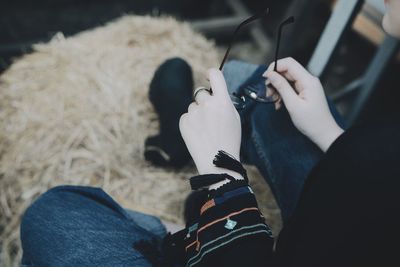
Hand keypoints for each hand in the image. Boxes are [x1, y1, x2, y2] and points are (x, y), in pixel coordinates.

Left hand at [179, 69, 243, 186]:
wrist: (217, 162)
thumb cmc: (229, 140)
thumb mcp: (234, 117)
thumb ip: (224, 102)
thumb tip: (214, 91)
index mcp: (223, 101)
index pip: (215, 75)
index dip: (211, 73)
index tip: (208, 77)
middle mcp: (207, 104)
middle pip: (201, 93)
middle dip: (204, 102)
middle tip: (210, 117)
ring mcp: (193, 113)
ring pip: (193, 106)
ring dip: (197, 114)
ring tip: (205, 130)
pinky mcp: (183, 122)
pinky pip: (186, 116)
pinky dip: (190, 123)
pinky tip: (198, 134)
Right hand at [263, 57, 343, 151]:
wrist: (323, 133)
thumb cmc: (311, 122)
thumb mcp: (293, 104)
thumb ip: (281, 87)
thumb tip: (270, 74)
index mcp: (308, 81)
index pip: (289, 63)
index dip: (275, 67)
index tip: (265, 78)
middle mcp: (308, 80)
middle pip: (287, 71)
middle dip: (274, 81)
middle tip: (268, 93)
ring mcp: (307, 86)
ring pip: (286, 80)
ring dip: (277, 89)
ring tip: (274, 101)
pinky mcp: (305, 92)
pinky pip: (290, 88)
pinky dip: (282, 94)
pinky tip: (279, 104)